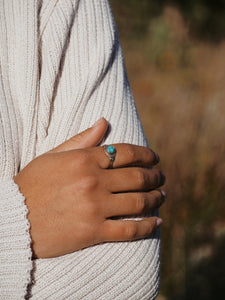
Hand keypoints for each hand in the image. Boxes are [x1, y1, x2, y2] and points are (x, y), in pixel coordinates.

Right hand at [14, 118, 165, 258]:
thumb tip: (104, 121)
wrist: (12, 219)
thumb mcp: (53, 156)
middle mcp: (93, 181)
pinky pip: (129, 230)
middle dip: (155, 177)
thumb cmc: (31, 184)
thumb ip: (82, 140)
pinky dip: (148, 227)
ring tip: (162, 196)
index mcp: (84, 160)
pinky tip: (158, 223)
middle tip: (162, 178)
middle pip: (137, 177)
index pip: (126, 152)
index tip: (155, 158)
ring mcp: (95, 208)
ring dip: (156, 199)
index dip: (147, 155)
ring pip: (139, 202)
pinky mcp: (93, 232)